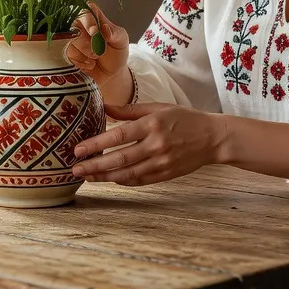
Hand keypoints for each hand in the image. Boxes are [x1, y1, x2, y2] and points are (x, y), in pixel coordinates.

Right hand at [66, 0, 129, 87]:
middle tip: (98, 51)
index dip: (88, 20)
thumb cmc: (116, 52)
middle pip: (73, 25)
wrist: (112, 73)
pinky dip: (81, 61)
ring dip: (84, 52)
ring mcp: (72, 39)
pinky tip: (90, 64)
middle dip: (85, 41)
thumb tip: (105, 29)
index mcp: (94, 17)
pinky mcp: (67, 52)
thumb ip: (115, 33)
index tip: (94, 32)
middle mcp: (81, 26)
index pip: (86, 10)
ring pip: (70, 41)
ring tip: (96, 58)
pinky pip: (68, 54)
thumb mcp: (121, 40)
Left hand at [71, 102, 227, 185]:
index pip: (119, 137)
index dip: (97, 144)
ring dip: (104, 177)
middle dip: (95, 165)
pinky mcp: (166, 175)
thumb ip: (130, 110)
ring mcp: (162, 163)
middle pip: (119, 159)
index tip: (78, 149)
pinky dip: (122, 180)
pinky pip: (139, 180)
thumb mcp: (159, 108)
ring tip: (87, 176)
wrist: (213, 138)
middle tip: (75, 169)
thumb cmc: (185, 118)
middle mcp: (156, 145)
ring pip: (127, 174)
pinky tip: (109, 178)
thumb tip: (105, 107)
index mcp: (152, 125)